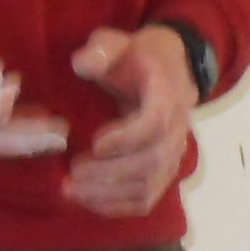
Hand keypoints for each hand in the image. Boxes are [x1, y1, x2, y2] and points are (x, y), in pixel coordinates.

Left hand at [65, 26, 197, 218]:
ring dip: (109, 194)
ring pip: (149, 185)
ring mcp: (173, 154)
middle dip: (110, 172)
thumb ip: (101, 49)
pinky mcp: (163, 172)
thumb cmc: (136, 58)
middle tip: (73, 171)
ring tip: (72, 189)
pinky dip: (117, 207)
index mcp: (167, 94)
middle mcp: (177, 129)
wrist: (169, 72)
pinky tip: (88, 201)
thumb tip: (82, 64)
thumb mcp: (118, 43)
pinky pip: (146, 199)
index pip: (155, 123)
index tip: (95, 143)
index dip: (127, 138)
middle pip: (151, 161)